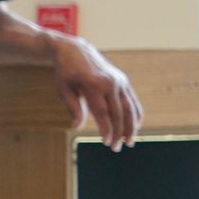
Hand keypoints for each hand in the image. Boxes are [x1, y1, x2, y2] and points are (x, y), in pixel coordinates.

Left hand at [51, 36, 141, 150]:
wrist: (75, 50)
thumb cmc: (65, 72)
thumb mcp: (63, 89)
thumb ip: (72, 107)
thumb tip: (77, 127)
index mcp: (93, 85)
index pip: (103, 113)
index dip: (106, 129)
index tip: (106, 142)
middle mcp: (110, 83)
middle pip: (118, 113)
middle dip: (118, 132)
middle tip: (115, 148)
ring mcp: (119, 81)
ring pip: (130, 108)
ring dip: (131, 126)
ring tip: (129, 142)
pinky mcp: (123, 80)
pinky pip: (132, 100)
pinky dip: (135, 114)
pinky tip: (135, 126)